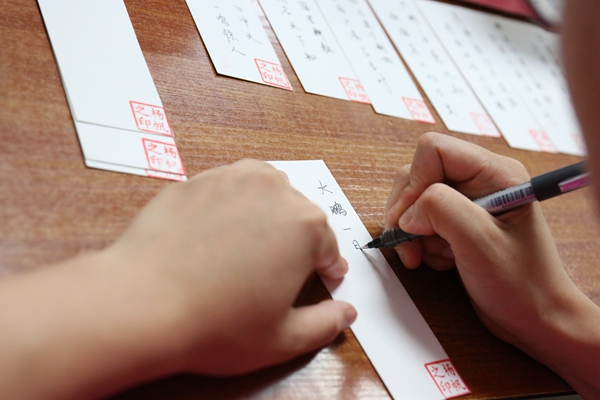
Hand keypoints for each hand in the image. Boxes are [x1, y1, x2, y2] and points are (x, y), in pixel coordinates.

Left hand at [104, 159, 355, 375]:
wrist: (143, 302)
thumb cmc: (216, 323)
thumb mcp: (282, 339)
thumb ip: (326, 324)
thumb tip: (346, 312)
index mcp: (306, 225)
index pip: (330, 248)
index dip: (325, 270)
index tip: (318, 281)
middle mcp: (274, 190)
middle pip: (299, 216)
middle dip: (295, 243)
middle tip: (274, 273)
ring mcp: (232, 178)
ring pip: (265, 194)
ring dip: (266, 216)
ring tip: (247, 249)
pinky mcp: (196, 179)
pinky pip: (227, 190)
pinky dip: (229, 208)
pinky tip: (214, 237)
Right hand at [384, 132, 577, 344]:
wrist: (534, 318)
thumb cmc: (521, 283)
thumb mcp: (480, 242)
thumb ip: (441, 210)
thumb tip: (408, 211)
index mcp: (495, 173)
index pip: (434, 150)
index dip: (414, 182)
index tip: (410, 220)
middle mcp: (480, 181)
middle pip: (418, 173)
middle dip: (407, 211)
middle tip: (409, 244)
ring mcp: (468, 202)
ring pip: (415, 199)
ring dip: (413, 231)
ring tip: (428, 256)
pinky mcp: (458, 222)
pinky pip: (421, 220)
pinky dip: (421, 242)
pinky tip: (441, 260)